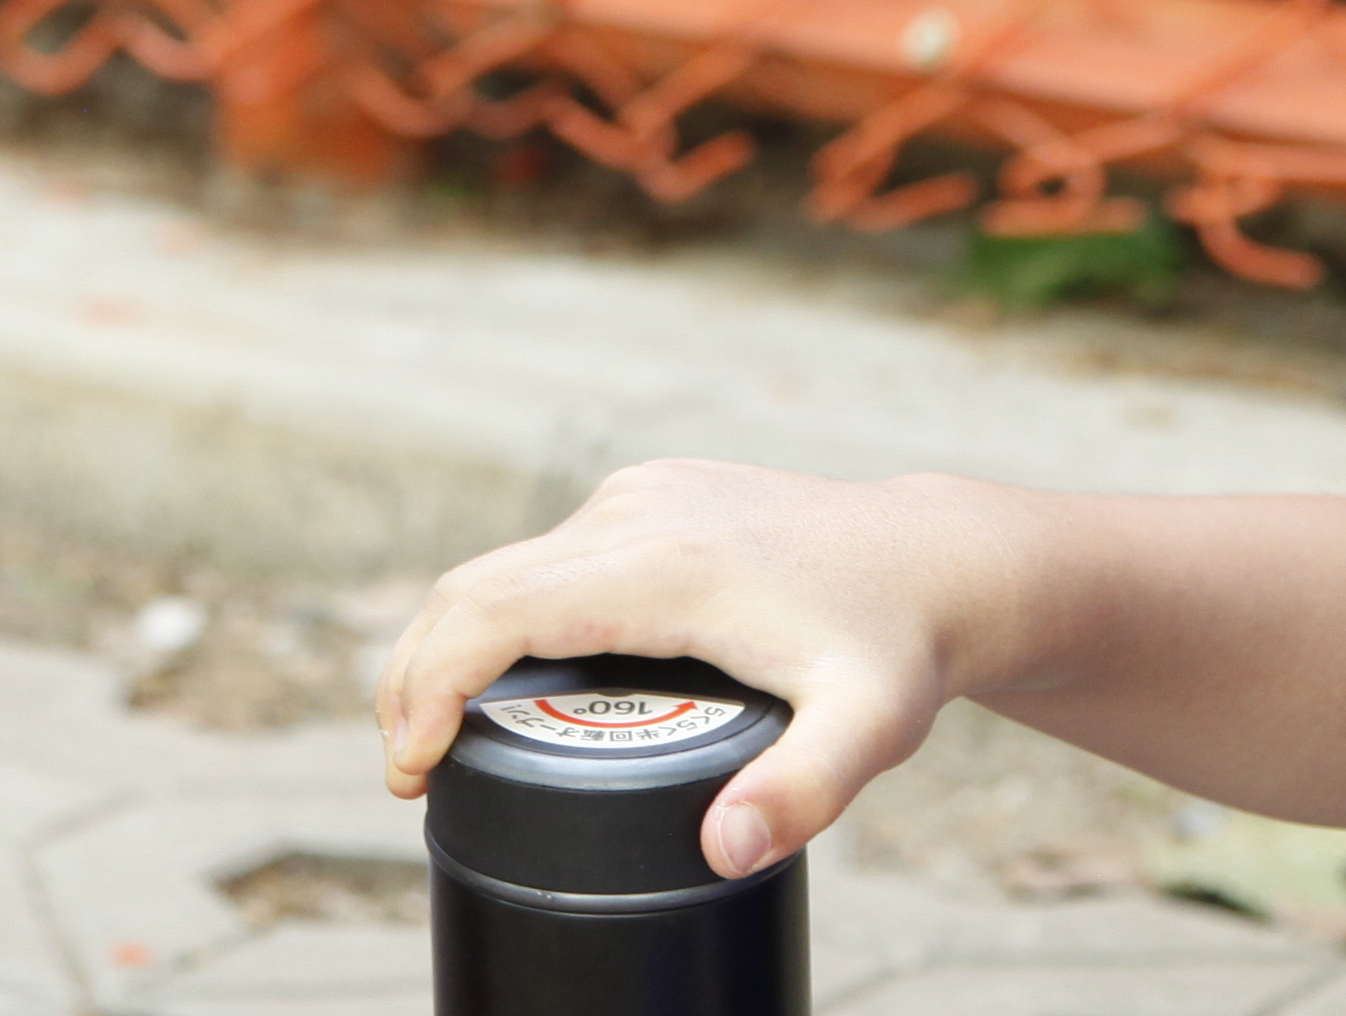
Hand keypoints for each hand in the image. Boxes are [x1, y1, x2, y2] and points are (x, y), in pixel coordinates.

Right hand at [374, 462, 1027, 878]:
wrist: (939, 557)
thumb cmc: (899, 646)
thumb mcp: (866, 731)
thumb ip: (800, 794)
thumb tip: (725, 851)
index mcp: (666, 562)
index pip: (499, 611)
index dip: (431, 686)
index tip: (412, 769)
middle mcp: (638, 511)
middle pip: (477, 587)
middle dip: (416, 676)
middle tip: (406, 776)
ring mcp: (641, 495)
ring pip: (505, 565)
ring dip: (452, 643)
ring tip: (435, 738)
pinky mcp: (651, 495)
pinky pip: (547, 554)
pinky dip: (501, 613)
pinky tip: (506, 673)